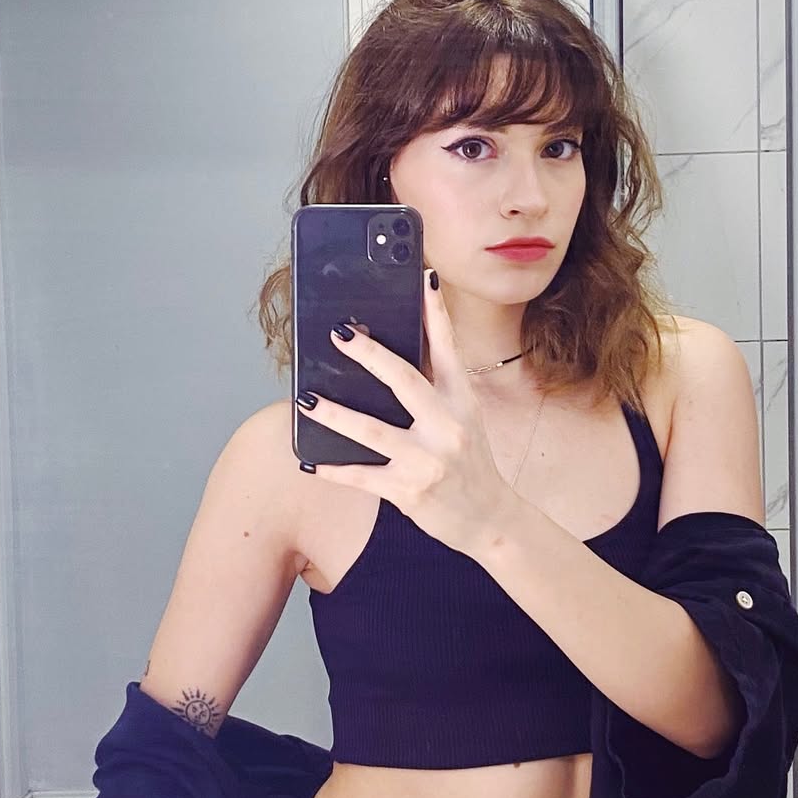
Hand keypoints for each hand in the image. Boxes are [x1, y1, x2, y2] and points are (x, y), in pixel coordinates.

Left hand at [295, 268, 516, 556]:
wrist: (490, 520)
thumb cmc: (471, 464)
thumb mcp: (465, 419)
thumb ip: (437, 389)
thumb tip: (395, 356)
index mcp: (462, 402)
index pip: (448, 348)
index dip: (436, 312)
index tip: (423, 277)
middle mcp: (447, 427)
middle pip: (405, 380)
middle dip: (370, 355)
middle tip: (340, 334)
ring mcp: (428, 461)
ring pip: (373, 431)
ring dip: (336, 414)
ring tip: (307, 399)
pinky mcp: (409, 491)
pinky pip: (363, 477)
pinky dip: (335, 470)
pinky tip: (312, 462)